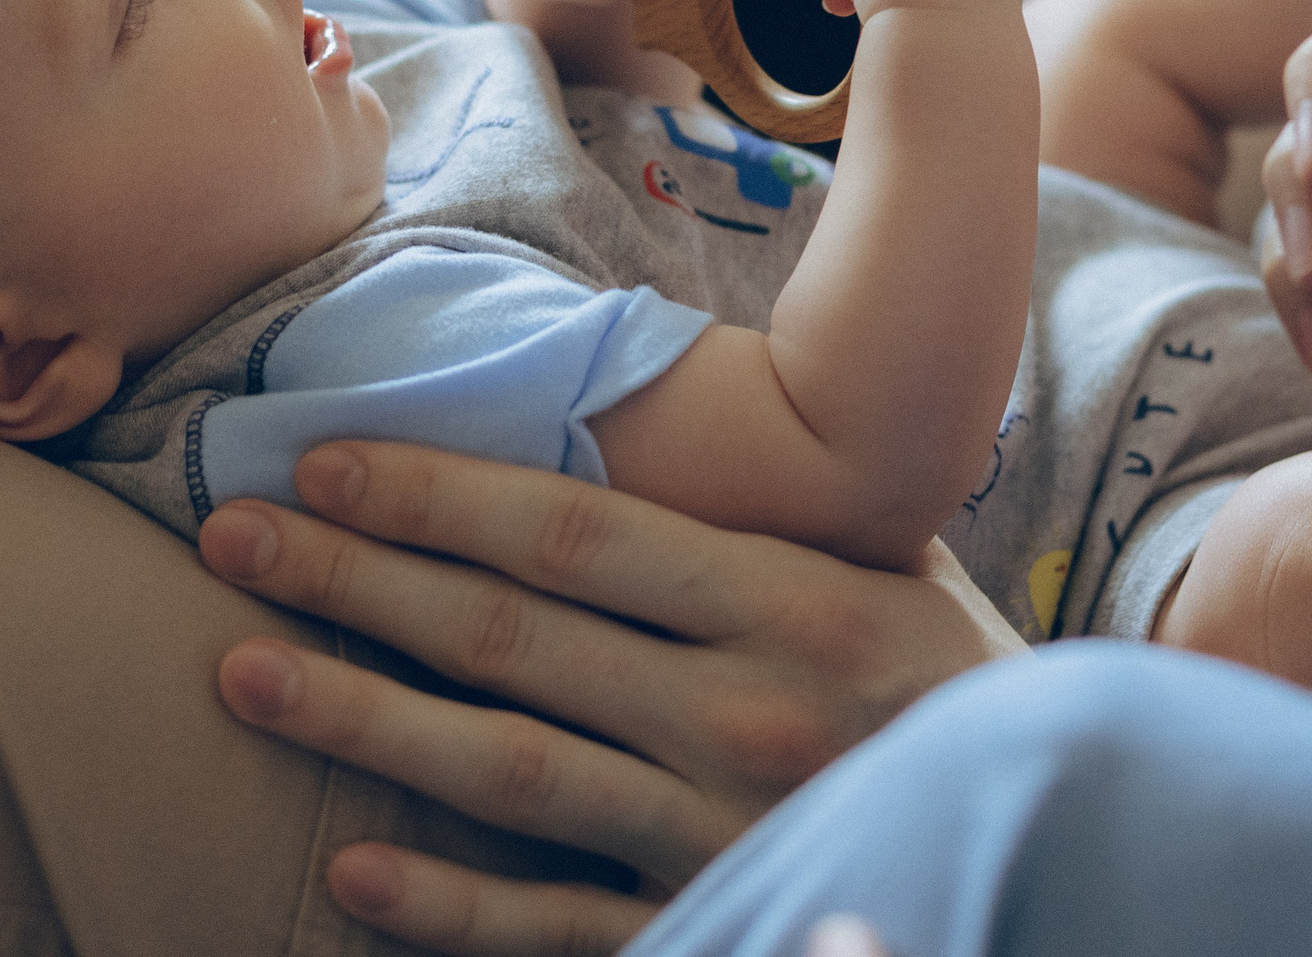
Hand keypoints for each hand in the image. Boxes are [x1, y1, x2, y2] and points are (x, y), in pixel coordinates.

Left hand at [200, 441, 1024, 955]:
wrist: (1083, 848)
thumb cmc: (958, 684)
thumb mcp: (893, 567)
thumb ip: (771, 506)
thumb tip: (637, 407)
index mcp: (790, 599)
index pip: (577, 532)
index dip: (437, 492)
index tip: (323, 459)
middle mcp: (741, 710)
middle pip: (510, 635)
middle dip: (355, 578)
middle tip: (228, 533)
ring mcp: (719, 829)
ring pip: (504, 769)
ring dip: (361, 718)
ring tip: (240, 671)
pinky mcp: (714, 920)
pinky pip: (557, 926)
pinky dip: (449, 904)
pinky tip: (350, 865)